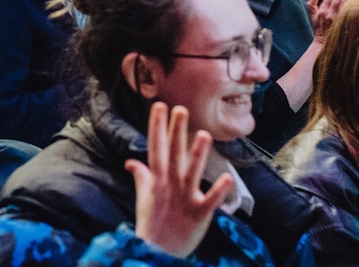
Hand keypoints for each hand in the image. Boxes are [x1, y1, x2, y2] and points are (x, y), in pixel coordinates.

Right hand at [126, 103, 233, 259]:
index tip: (159, 106)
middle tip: (181, 109)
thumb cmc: (152, 224)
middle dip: (176, 132)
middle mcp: (170, 186)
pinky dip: (218, 191)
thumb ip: (141, 177)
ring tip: (205, 134)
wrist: (158, 254)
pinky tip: (228, 177)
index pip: (155, 148)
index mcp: (157, 180)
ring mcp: (184, 199)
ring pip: (192, 173)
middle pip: (173, 154)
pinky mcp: (199, 215)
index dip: (157, 127)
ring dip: (198, 154)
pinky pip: (210, 201)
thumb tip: (131, 161)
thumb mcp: (144, 198)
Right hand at [309, 0, 355, 36]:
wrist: (324, 43)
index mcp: (323, 10)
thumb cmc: (319, 29)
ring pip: (344, 1)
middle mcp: (330, 13)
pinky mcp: (344, 22)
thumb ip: (312, 4)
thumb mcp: (312, 16)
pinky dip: (352, 2)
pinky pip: (349, 10)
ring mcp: (338, 18)